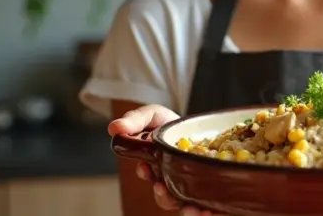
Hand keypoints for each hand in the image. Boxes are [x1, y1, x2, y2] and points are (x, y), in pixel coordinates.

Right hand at [108, 105, 224, 215]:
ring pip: (184, 204)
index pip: (148, 176)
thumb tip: (113, 128)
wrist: (197, 124)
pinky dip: (206, 211)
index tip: (145, 167)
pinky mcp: (207, 188)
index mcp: (155, 167)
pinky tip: (209, 211)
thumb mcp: (151, 115)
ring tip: (190, 209)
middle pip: (165, 197)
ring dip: (185, 210)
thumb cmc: (168, 123)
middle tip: (162, 187)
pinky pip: (205, 204)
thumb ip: (134, 121)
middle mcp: (170, 180)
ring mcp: (188, 185)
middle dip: (163, 196)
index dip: (146, 174)